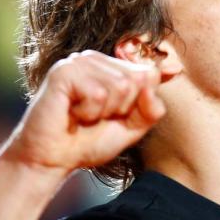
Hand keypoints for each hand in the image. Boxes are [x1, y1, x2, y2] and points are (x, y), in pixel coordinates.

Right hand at [0, 50, 165, 182]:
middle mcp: (95, 58)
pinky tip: (72, 114)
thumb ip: (153, 106)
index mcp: (111, 66)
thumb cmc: (88, 142)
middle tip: (95, 117)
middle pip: (138, 78)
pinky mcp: (64, 72)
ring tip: (83, 116)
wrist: (52, 161)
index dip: (138, 105)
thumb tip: (167, 73)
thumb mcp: (132, 127)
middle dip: (122, 108)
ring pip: (120, 85)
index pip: (150, 73)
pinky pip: (98, 93)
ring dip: (104, 112)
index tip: (113, 116)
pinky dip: (89, 113)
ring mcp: (78, 62)